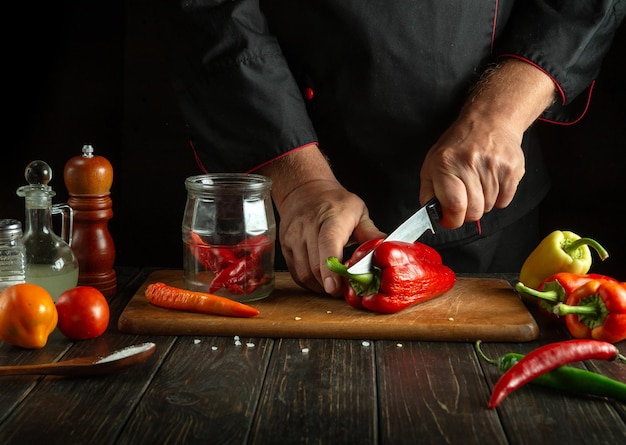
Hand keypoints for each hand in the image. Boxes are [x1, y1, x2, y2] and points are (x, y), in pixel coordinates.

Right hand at [258, 144, 383, 295]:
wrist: (304, 190)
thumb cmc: (334, 202)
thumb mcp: (358, 211)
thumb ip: (370, 233)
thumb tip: (386, 251)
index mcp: (331, 218)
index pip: (328, 245)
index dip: (331, 269)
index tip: (335, 287)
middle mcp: (308, 228)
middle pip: (315, 266)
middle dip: (331, 285)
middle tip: (346, 291)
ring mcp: (293, 238)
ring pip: (304, 273)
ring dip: (321, 286)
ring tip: (335, 286)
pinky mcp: (285, 247)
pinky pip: (297, 273)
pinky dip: (310, 283)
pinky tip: (321, 281)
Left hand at [419, 114, 524, 227]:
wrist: (490, 120)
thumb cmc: (458, 145)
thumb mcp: (432, 164)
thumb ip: (429, 192)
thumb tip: (433, 216)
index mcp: (446, 164)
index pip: (454, 205)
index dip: (452, 220)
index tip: (450, 220)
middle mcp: (470, 164)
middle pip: (474, 211)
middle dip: (468, 213)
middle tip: (465, 200)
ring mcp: (494, 166)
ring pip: (489, 207)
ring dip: (483, 203)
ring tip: (479, 183)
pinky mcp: (512, 169)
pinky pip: (505, 201)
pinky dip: (498, 199)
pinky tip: (491, 182)